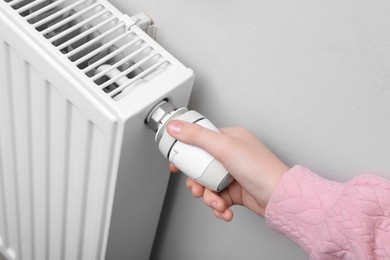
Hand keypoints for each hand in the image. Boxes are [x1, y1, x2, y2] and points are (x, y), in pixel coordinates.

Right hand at [167, 120, 288, 220]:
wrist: (279, 197)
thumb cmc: (261, 169)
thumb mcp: (224, 147)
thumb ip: (197, 136)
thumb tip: (175, 127)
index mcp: (229, 138)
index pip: (200, 140)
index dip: (186, 152)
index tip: (176, 163)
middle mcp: (231, 155)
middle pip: (200, 166)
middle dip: (196, 181)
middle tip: (197, 188)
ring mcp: (232, 173)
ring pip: (207, 185)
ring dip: (208, 197)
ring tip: (216, 201)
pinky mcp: (235, 191)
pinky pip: (217, 198)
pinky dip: (218, 206)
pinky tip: (224, 208)